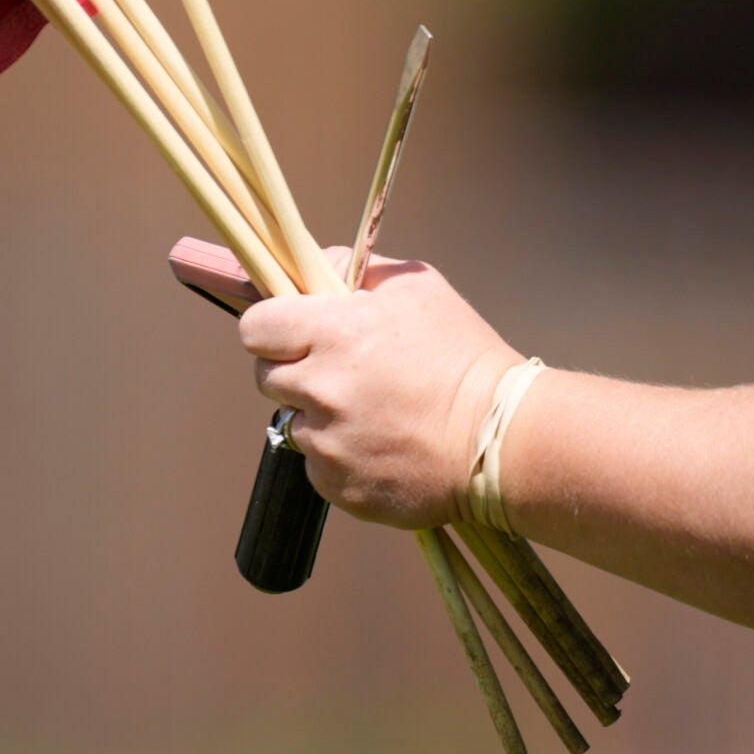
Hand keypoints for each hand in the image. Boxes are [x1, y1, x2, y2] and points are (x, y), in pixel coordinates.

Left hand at [237, 249, 522, 530]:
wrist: (499, 440)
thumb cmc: (462, 353)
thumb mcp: (416, 287)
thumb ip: (354, 268)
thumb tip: (314, 270)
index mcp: (332, 333)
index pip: (254, 328)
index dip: (271, 327)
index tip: (293, 331)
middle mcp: (320, 389)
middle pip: (265, 377)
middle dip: (293, 370)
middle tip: (338, 371)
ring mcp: (327, 443)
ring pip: (292, 423)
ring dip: (319, 416)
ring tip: (371, 411)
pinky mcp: (337, 486)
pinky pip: (317, 465)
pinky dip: (339, 456)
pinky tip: (381, 444)